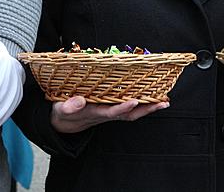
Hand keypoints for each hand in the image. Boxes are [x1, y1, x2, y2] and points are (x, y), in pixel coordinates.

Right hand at [50, 96, 168, 132]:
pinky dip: (141, 105)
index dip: (123, 107)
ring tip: (163, 101)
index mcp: (93, 113)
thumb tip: (80, 100)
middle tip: (162, 103)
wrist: (62, 123)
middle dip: (146, 110)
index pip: (111, 111)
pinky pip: (128, 109)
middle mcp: (104, 114)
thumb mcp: (60, 110)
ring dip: (148, 108)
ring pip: (131, 113)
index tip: (135, 101)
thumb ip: (69, 106)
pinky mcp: (109, 109)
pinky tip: (150, 99)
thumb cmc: (61, 113)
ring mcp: (108, 113)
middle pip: (129, 115)